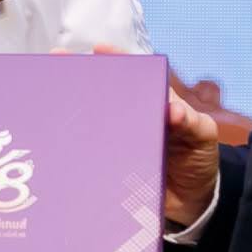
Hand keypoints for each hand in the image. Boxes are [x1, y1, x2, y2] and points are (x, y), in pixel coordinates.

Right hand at [67, 44, 220, 228]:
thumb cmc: (199, 158)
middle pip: (103, 95)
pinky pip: (92, 158)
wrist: (195, 202)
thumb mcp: (202, 135)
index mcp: (153, 103)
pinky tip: (58, 147)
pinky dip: (76, 152)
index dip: (115, 60)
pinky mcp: (112, 168)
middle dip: (80, 80)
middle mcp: (132, 120)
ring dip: (72, 115)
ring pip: (92, 124)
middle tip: (57, 68)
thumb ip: (192, 122)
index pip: (133, 75)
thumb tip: (175, 111)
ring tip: (49, 104)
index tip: (98, 50)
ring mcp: (119, 143)